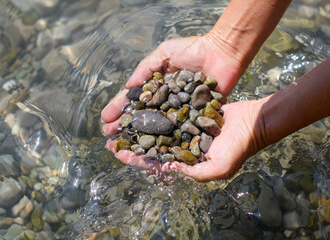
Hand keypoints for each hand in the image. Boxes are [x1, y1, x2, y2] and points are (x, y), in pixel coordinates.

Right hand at [101, 34, 244, 133]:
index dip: (119, 108)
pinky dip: (167, 140)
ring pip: (157, 127)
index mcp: (157, 86)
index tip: (105, 119)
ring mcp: (179, 111)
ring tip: (126, 146)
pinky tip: (153, 149)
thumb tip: (128, 87)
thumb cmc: (194, 49)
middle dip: (125, 126)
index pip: (134, 99)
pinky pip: (178, 130)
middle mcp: (166, 101)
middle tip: (110, 138)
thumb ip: (146, 68)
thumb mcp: (165, 52)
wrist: (223, 53)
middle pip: (142, 116)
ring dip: (141, 138)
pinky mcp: (195, 117)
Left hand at [105, 99, 266, 181]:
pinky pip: (167, 112)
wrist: (253, 122)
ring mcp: (184, 128)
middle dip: (131, 143)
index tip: (117, 154)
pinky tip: (140, 106)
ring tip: (120, 123)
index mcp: (186, 162)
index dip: (136, 160)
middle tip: (110, 139)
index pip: (155, 162)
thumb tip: (166, 169)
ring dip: (139, 126)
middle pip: (151, 146)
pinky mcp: (188, 113)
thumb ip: (192, 172)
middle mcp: (182, 145)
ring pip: (156, 128)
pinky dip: (154, 111)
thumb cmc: (238, 148)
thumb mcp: (218, 168)